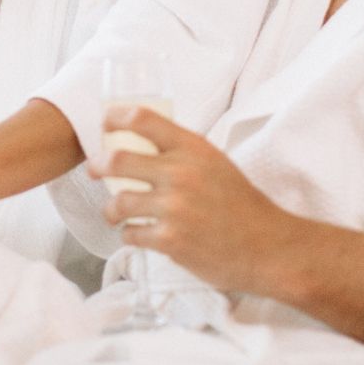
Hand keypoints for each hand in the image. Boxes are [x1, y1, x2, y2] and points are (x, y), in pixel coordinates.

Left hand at [91, 108, 300, 295]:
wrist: (268, 246)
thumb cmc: (241, 203)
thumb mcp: (216, 162)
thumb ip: (182, 152)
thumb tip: (142, 143)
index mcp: (193, 148)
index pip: (142, 118)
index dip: (115, 117)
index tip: (106, 123)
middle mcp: (181, 173)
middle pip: (116, 160)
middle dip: (98, 166)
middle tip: (95, 171)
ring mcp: (174, 208)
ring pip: (118, 202)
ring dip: (111, 209)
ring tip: (115, 212)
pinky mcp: (170, 241)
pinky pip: (131, 234)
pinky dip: (130, 235)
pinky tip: (138, 234)